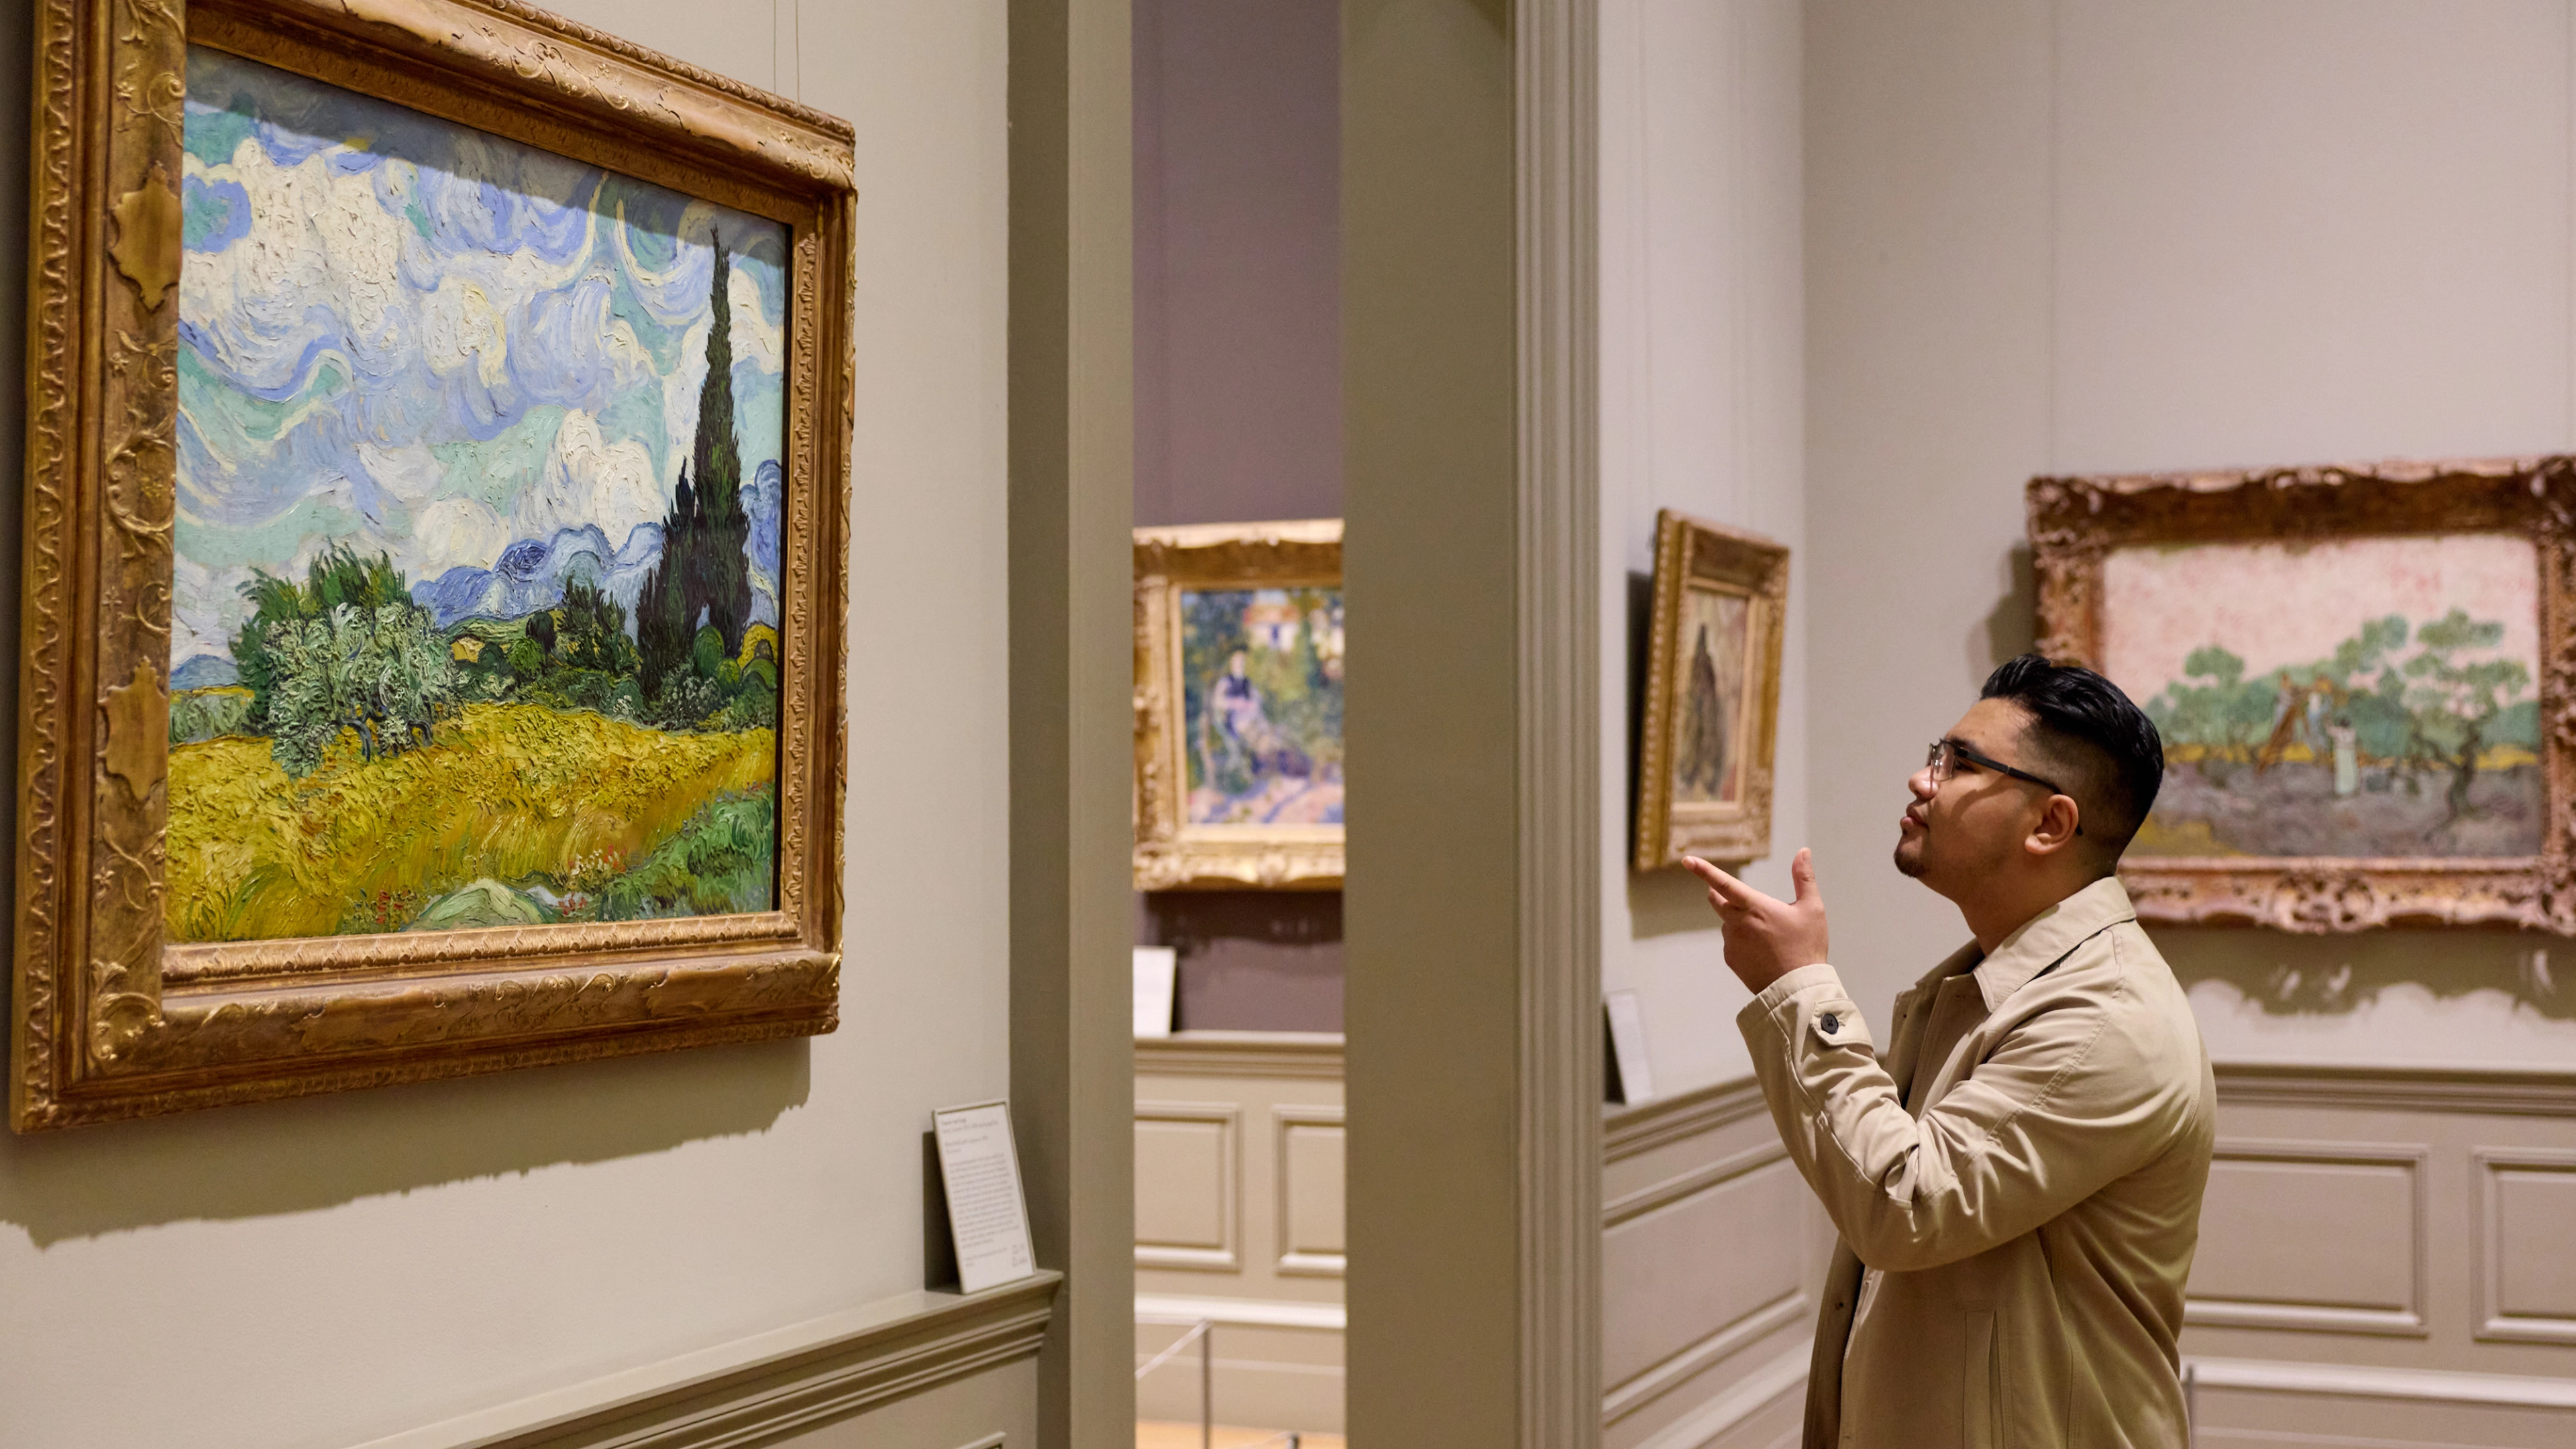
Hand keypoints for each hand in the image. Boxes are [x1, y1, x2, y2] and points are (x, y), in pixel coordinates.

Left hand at [1682, 848, 1828, 993]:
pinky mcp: (1730, 959)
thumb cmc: (1807, 948)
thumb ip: (1804, 877)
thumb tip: (1803, 852)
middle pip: (1717, 899)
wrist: (1798, 990)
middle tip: (1734, 894)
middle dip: (1719, 891)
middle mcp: (1737, 923)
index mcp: (1755, 907)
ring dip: (1739, 920)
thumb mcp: (1812, 909)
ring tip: (1768, 935)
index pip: (1724, 883)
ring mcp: (1731, 942)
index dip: (1704, 870)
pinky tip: (1762, 951)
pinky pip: (1731, 942)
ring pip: (1728, 922)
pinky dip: (1742, 940)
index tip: (1686, 860)